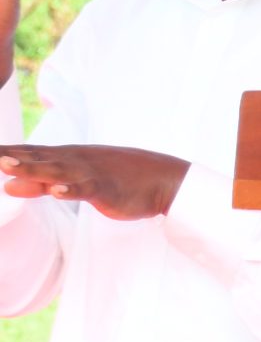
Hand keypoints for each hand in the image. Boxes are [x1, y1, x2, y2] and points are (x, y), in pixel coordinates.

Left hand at [0, 144, 190, 219]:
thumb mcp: (73, 179)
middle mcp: (73, 160)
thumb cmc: (117, 178)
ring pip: (56, 171)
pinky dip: (72, 189)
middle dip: (7, 155)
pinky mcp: (106, 188)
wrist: (163, 179)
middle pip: (34, 157)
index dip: (2, 151)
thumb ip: (39, 182)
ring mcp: (89, 173)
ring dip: (31, 167)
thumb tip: (6, 184)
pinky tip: (57, 191)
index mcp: (63, 157)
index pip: (25, 151)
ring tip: (6, 165)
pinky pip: (87, 188)